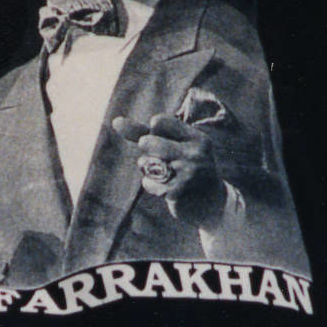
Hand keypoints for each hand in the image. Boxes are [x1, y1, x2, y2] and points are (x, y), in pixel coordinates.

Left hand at [110, 87, 228, 209]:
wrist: (211, 205)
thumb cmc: (185, 168)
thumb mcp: (172, 146)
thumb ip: (143, 133)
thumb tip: (115, 121)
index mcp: (197, 138)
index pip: (157, 122)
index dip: (154, 132)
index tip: (168, 142)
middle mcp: (195, 153)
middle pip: (146, 141)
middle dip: (146, 151)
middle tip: (161, 159)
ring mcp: (187, 173)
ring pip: (145, 163)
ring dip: (148, 170)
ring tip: (166, 175)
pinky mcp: (177, 192)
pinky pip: (147, 182)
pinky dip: (151, 185)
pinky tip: (166, 188)